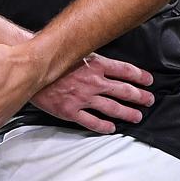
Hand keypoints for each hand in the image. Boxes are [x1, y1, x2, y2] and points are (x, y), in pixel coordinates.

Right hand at [31, 53, 153, 134]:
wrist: (31, 70)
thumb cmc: (52, 60)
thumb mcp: (76, 52)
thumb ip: (93, 58)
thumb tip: (107, 61)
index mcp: (95, 65)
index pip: (125, 71)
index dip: (140, 76)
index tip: (148, 81)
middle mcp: (93, 82)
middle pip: (124, 91)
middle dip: (140, 96)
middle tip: (148, 100)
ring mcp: (83, 98)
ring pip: (112, 108)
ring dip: (128, 113)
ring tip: (136, 116)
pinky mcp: (71, 111)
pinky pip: (92, 121)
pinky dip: (104, 126)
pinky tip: (111, 128)